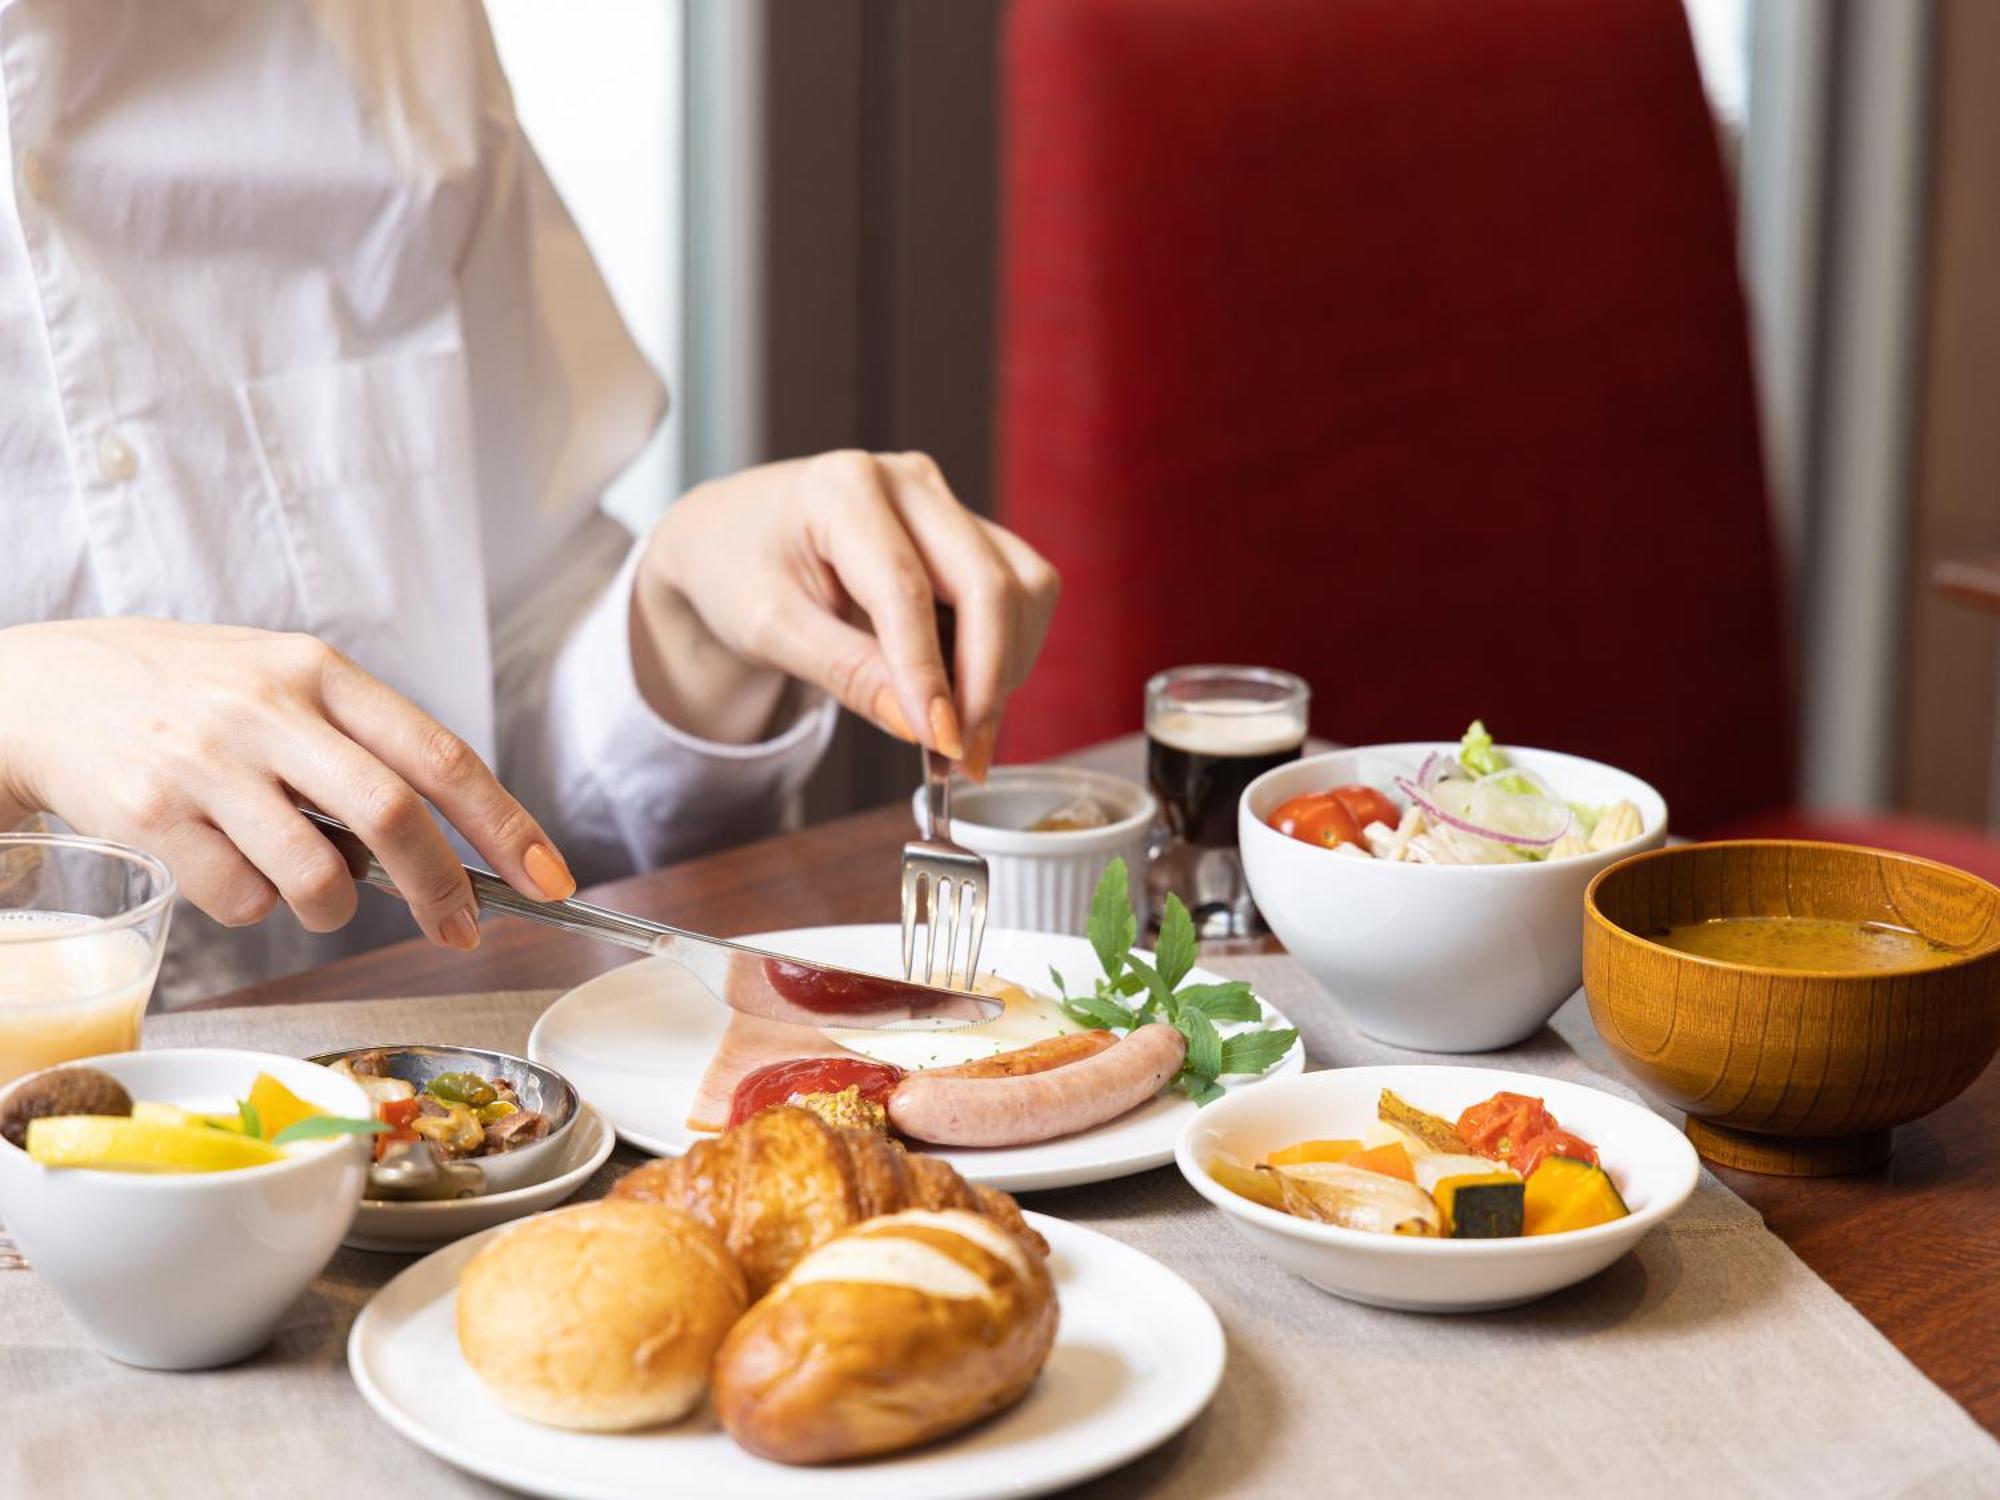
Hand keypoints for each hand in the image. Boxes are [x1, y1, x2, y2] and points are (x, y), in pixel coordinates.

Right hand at [0, 619, 574, 946]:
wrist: (44, 686)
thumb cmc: (189, 692)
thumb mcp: (282, 683)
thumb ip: (359, 746)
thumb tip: (447, 843)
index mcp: (321, 672)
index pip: (440, 754)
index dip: (505, 824)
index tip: (551, 878)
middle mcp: (269, 710)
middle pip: (393, 817)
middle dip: (443, 888)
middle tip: (460, 927)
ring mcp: (207, 763)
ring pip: (317, 874)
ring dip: (337, 910)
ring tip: (320, 895)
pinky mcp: (151, 816)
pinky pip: (240, 898)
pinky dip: (257, 908)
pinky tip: (232, 871)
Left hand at [631, 451, 1059, 773]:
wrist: (733, 536)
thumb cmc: (739, 571)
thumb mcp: (770, 629)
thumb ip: (846, 672)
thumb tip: (920, 726)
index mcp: (845, 489)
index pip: (908, 590)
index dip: (929, 673)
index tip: (941, 743)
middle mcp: (908, 481)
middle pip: (987, 584)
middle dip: (986, 680)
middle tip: (965, 755)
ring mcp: (946, 501)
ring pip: (1022, 586)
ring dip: (1006, 666)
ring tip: (959, 726)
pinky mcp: (969, 529)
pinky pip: (1022, 588)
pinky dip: (1008, 647)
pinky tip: (963, 684)